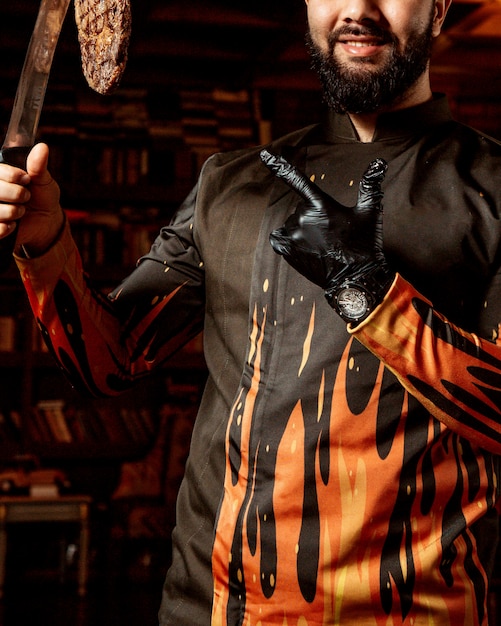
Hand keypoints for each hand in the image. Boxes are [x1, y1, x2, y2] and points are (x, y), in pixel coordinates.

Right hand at [0, 143, 63, 255]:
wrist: (47, 221)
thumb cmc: (42, 196)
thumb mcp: (43, 180)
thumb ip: (38, 165)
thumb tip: (42, 147)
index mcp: (1, 175)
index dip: (12, 175)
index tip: (26, 179)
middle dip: (16, 194)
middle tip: (26, 196)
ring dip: (13, 211)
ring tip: (22, 210)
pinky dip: (7, 228)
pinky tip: (14, 225)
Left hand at [260, 149, 393, 322]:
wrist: (354, 278)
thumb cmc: (364, 244)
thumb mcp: (369, 213)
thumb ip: (370, 185)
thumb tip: (379, 162)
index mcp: (322, 205)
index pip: (297, 179)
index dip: (279, 165)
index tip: (264, 153)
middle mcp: (303, 218)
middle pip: (302, 209)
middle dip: (314, 217)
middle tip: (332, 234)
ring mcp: (292, 235)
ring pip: (293, 224)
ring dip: (303, 231)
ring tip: (322, 245)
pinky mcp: (285, 250)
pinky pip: (280, 237)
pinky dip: (289, 240)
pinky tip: (306, 249)